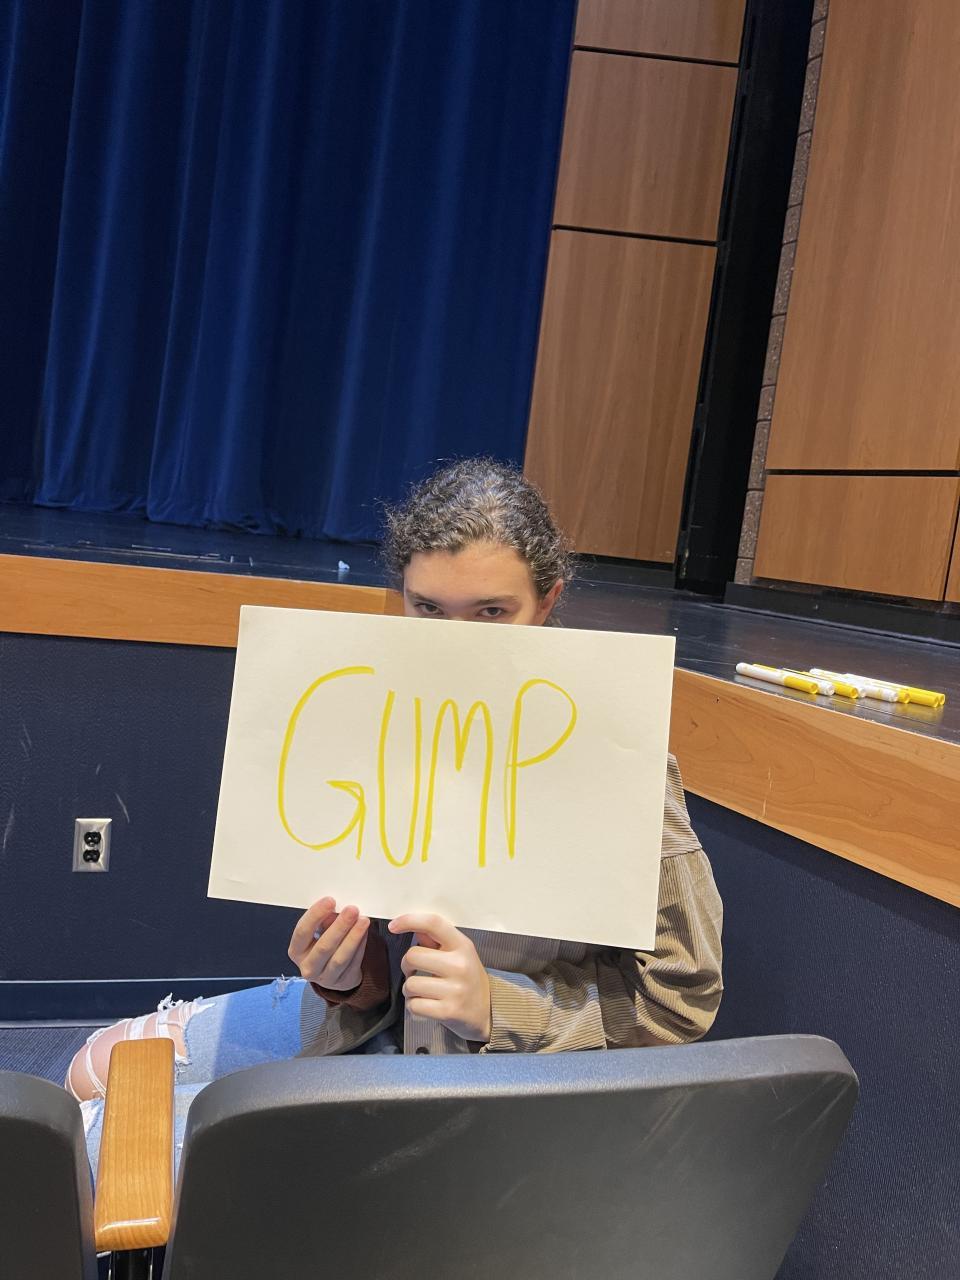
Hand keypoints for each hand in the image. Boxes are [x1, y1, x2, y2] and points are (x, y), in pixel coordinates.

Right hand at [288, 897, 370, 989]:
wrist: (332, 973)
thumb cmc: (323, 944)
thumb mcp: (318, 932)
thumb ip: (324, 921)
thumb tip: (336, 909)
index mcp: (296, 950)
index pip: (302, 932)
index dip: (315, 915)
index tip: (330, 901)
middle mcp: (307, 967)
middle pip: (323, 947)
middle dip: (339, 926)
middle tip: (352, 910)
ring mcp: (325, 978)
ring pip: (340, 958)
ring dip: (353, 937)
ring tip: (363, 920)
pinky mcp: (344, 982)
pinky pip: (353, 963)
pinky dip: (361, 946)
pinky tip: (365, 933)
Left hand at [389, 913, 491, 1042]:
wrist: (487, 1012)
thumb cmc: (468, 979)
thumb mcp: (459, 954)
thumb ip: (436, 941)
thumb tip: (414, 926)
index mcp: (462, 945)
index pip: (433, 923)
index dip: (409, 920)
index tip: (394, 925)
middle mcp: (460, 965)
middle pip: (412, 956)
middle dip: (406, 966)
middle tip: (415, 972)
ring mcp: (455, 989)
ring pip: (410, 984)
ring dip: (409, 990)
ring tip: (422, 992)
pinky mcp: (448, 1011)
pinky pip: (414, 1005)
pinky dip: (414, 1006)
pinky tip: (425, 1005)